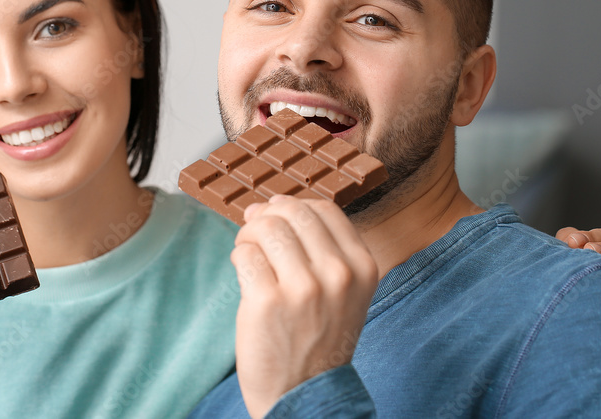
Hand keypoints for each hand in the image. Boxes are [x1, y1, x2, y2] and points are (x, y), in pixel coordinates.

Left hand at [230, 195, 376, 418]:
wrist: (306, 395)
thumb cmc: (319, 339)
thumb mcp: (343, 292)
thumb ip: (316, 248)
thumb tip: (266, 206)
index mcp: (362, 266)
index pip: (324, 209)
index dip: (293, 206)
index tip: (276, 216)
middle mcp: (338, 274)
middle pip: (292, 212)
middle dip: (266, 216)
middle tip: (255, 235)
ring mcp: (303, 288)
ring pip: (265, 227)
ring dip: (248, 235)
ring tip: (248, 254)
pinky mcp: (267, 301)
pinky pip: (244, 254)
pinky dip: (239, 258)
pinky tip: (246, 275)